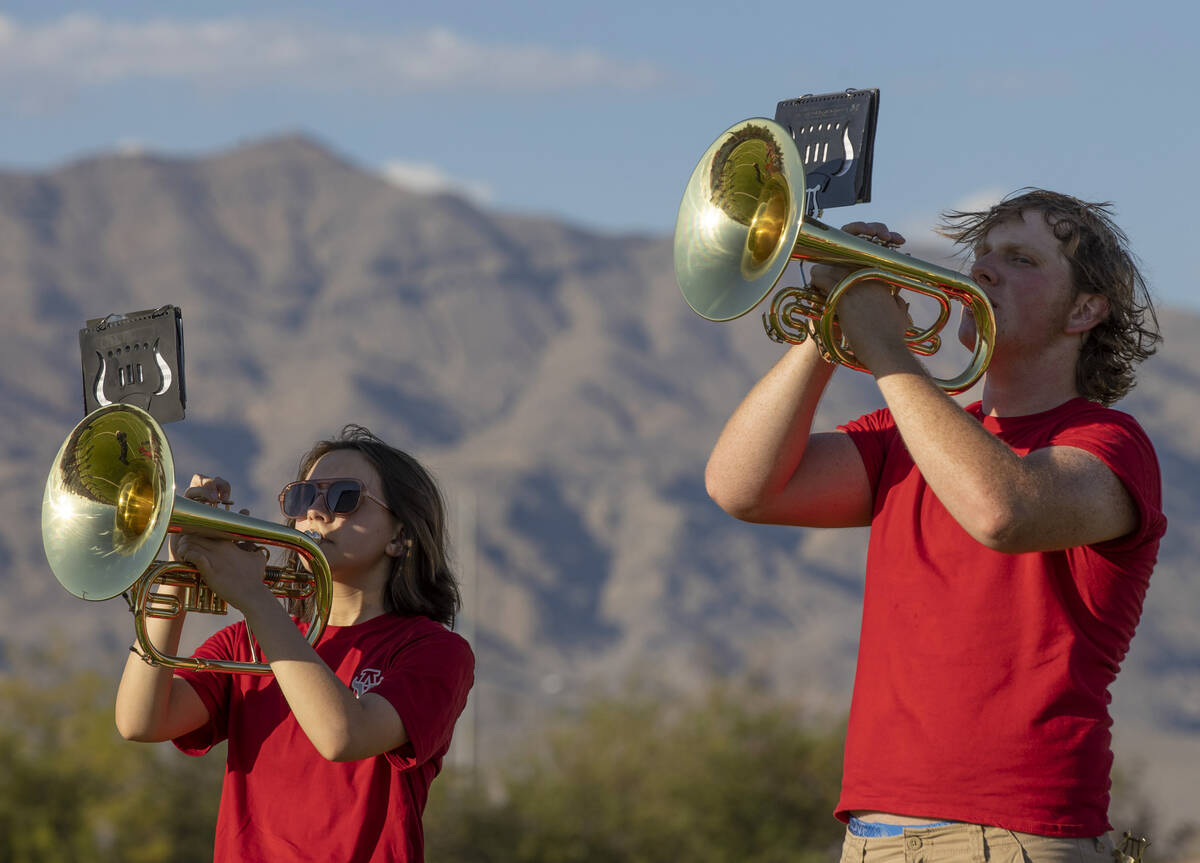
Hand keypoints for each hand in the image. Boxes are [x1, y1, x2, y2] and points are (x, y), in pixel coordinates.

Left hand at [172, 532, 271, 613]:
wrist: (251, 593)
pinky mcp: (209, 570)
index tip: (194, 540)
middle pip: (195, 535)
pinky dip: (186, 555)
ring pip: (190, 543)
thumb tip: (257, 548)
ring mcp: (214, 558)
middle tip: (184, 548)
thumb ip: (255, 550)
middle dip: (186, 540)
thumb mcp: (258, 559)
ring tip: (183, 554)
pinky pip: (192, 555)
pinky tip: (186, 560)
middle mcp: (220, 548)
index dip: (197, 533)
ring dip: (183, 548)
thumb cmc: (254, 578)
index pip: (207, 530)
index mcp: (228, 544)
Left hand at [807, 221, 911, 366]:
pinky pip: (825, 280)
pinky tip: (813, 284)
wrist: (885, 349)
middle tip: (823, 271)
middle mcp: (869, 279)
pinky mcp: (844, 297)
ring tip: (816, 277)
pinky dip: (816, 280)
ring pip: (832, 268)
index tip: (839, 271)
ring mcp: (857, 286)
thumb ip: (900, 304)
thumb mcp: (901, 316)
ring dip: (822, 271)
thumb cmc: (892, 337)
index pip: (861, 263)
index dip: (847, 265)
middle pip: (845, 261)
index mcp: (882, 280)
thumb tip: (902, 301)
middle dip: (833, 263)